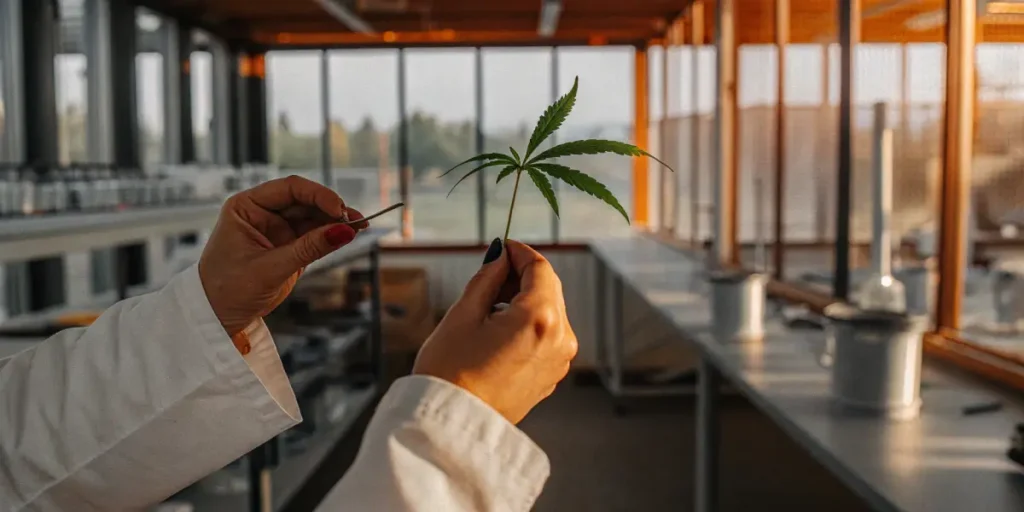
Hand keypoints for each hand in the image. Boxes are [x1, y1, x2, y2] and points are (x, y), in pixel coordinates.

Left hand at [198, 175, 367, 336]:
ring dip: (335, 222)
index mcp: (246, 207)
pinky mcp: (288, 248)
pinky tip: (348, 235)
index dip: (317, 194)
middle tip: (355, 220)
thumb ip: (308, 248)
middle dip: (331, 208)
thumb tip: (344, 231)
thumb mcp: (270, 268)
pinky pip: (314, 236)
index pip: (288, 189)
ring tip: (359, 226)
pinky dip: (331, 236)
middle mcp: (262, 214)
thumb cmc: (227, 290)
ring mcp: (277, 231)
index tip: (339, 208)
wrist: (216, 318)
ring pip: (313, 218)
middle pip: (305, 201)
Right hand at [412, 239, 577, 423]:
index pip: (540, 268)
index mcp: (540, 318)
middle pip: (549, 288)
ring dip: (525, 299)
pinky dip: (528, 323)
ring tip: (489, 305)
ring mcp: (559, 360)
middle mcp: (560, 338)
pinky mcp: (551, 375)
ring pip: (550, 311)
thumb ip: (487, 278)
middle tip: (491, 272)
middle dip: (522, 275)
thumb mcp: (463, 315)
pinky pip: (547, 336)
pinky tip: (499, 328)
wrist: (453, 426)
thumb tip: (499, 256)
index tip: (502, 246)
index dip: (519, 252)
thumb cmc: (450, 374)